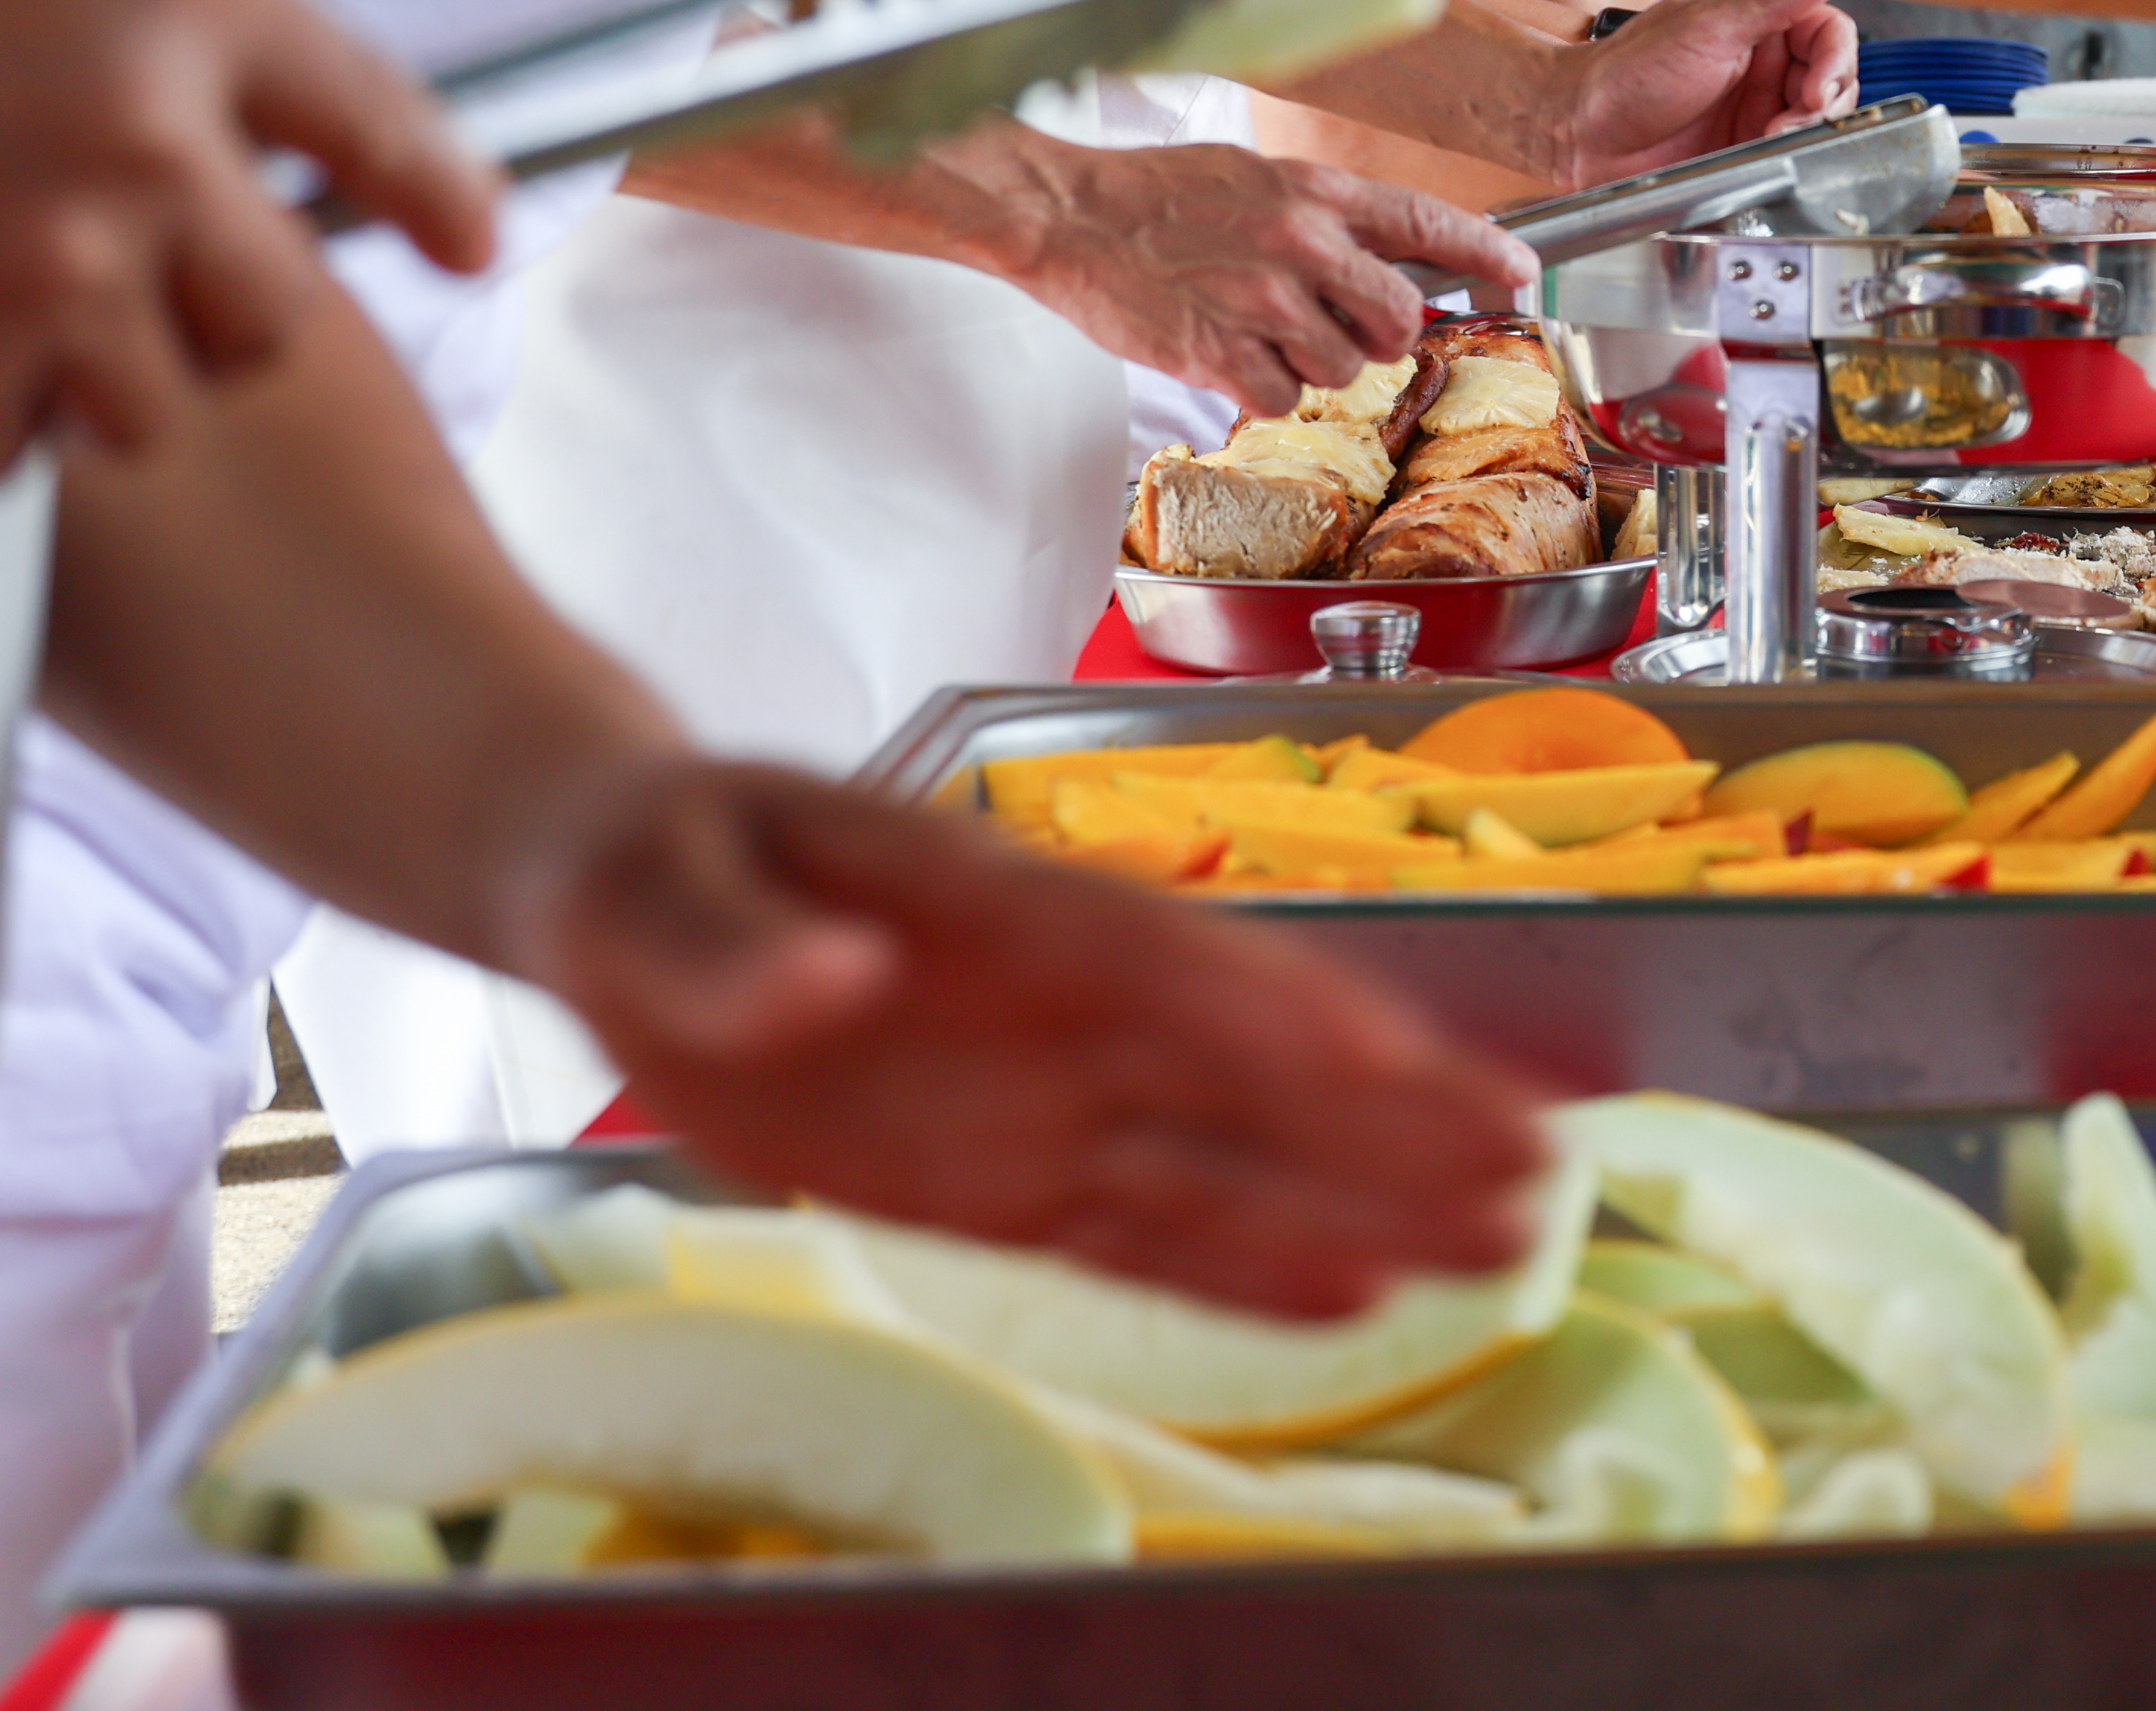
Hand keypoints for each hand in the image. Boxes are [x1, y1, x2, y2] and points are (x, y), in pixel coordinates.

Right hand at [0, 0, 498, 475]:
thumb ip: (207, 8)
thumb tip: (327, 110)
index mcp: (181, 2)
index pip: (374, 122)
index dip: (435, 194)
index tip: (465, 243)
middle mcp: (133, 138)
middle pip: (270, 317)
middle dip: (210, 306)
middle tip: (122, 259)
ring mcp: (29, 259)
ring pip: (142, 402)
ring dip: (87, 372)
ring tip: (10, 298)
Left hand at [508, 760, 1555, 1317]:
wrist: (620, 893)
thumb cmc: (648, 862)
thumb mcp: (646, 885)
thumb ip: (736, 944)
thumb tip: (840, 979)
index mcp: (992, 910)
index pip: (1156, 965)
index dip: (1269, 1013)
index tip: (1386, 1059)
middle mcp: (1056, 1007)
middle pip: (1250, 1066)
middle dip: (1392, 1118)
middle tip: (1535, 1168)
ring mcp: (1045, 1097)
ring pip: (1231, 1158)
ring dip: (1367, 1196)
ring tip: (1507, 1234)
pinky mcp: (1004, 1180)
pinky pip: (1142, 1234)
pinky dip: (1246, 1267)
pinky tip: (1356, 1293)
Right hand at [998, 139, 1531, 413]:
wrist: (1068, 215)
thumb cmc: (1155, 195)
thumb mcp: (1254, 177)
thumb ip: (1321, 216)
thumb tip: (1378, 256)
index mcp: (1313, 192)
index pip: (1427, 223)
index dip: (1486, 252)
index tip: (1523, 271)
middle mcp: (1301, 244)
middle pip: (1398, 320)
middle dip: (1379, 335)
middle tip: (1333, 325)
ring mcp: (1264, 302)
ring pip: (1343, 367)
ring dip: (1310, 363)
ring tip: (1256, 329)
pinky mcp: (1222, 353)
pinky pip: (1282, 397)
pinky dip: (1262, 389)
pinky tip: (1227, 354)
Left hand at [1560, 0, 1858, 181]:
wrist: (1577, 132)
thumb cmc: (1626, 73)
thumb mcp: (1707, 28)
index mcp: (1755, 23)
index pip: (1828, 32)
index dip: (1834, 60)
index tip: (1816, 88)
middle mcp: (1759, 64)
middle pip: (1831, 78)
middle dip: (1822, 102)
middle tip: (1794, 120)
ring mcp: (1751, 107)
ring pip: (1813, 118)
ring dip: (1804, 131)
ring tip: (1771, 139)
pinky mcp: (1741, 148)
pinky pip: (1786, 152)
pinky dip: (1785, 157)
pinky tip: (1762, 156)